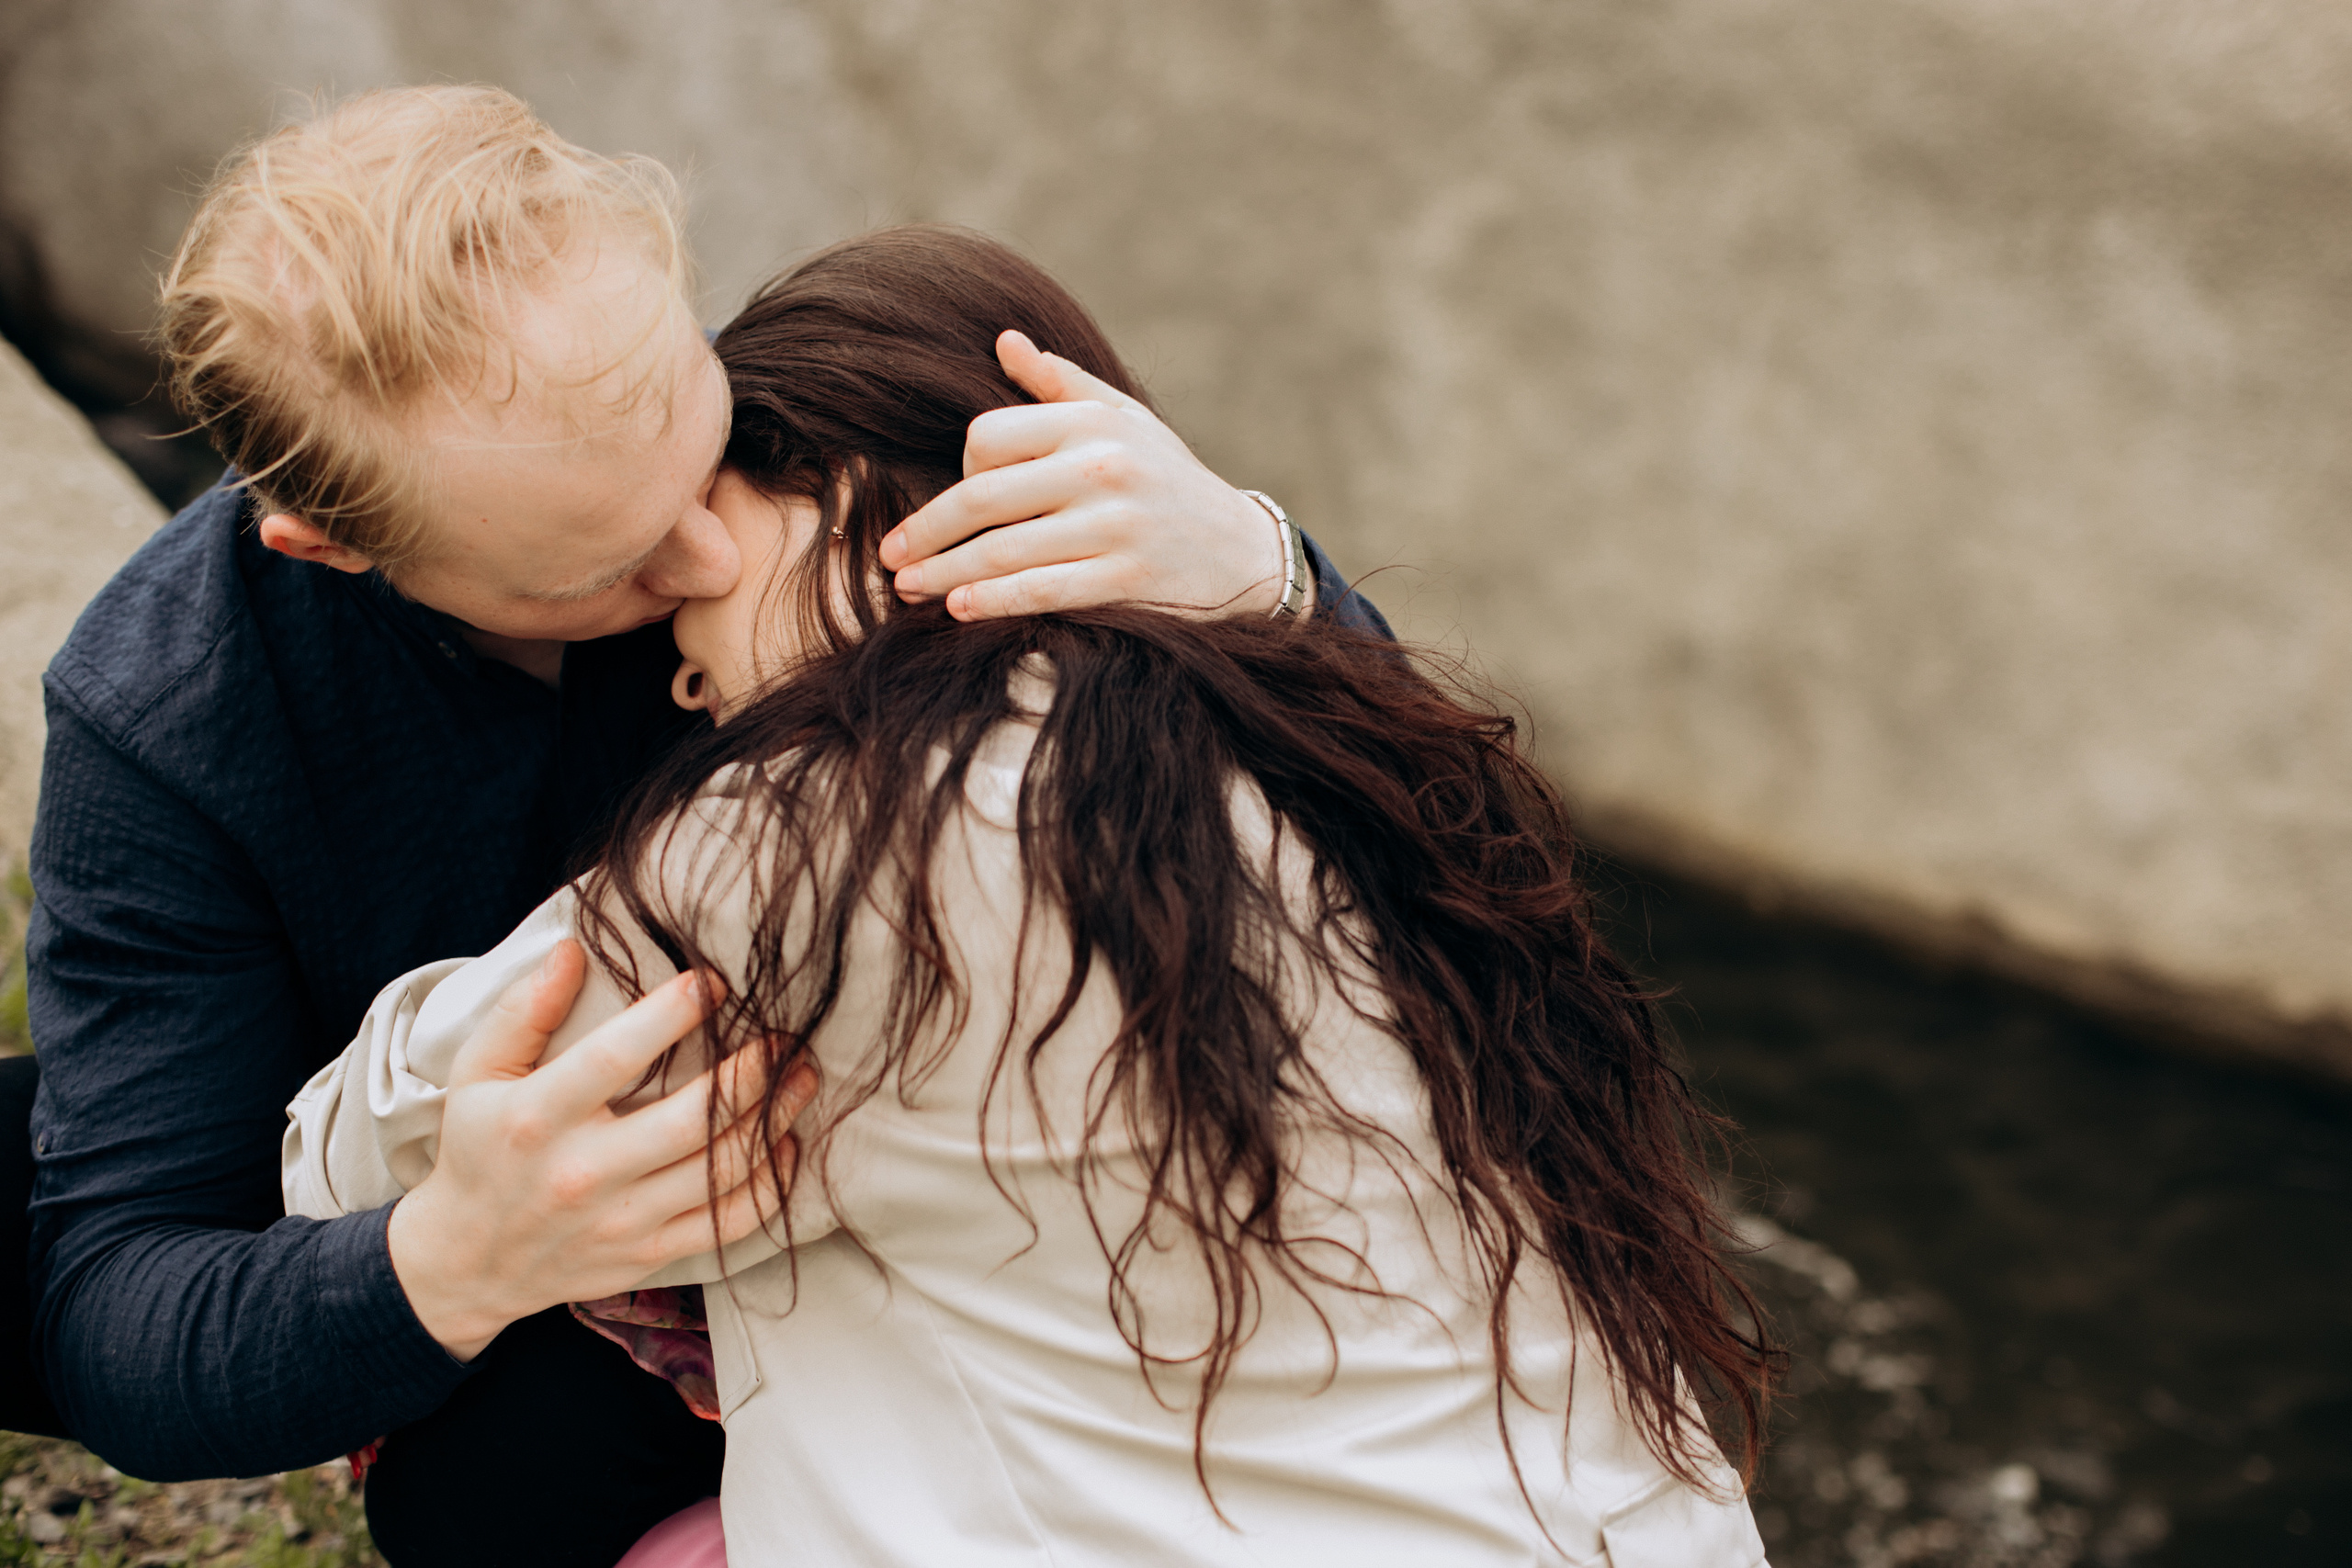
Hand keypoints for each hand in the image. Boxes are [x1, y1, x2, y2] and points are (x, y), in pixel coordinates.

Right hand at [385, 940, 816, 1361]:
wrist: (469, 1262)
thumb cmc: (479, 1150)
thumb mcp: (476, 1074)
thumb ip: (521, 1010)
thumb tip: (574, 950)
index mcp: (538, 1118)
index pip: (616, 1057)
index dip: (673, 1013)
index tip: (715, 981)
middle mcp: (583, 1173)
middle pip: (691, 1121)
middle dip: (751, 1072)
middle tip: (784, 1036)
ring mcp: (621, 1220)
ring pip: (722, 1171)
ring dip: (776, 1120)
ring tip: (803, 1077)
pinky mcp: (649, 1254)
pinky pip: (729, 1222)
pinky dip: (772, 1183)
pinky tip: (786, 1144)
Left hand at [877, 330, 1310, 619]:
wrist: (1242, 553)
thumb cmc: (1168, 482)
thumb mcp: (1126, 421)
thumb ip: (1061, 385)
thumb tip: (1005, 341)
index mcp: (1091, 424)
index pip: (989, 438)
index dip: (958, 471)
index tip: (949, 506)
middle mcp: (1101, 468)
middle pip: (984, 496)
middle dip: (927, 531)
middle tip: (889, 557)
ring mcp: (1114, 525)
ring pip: (1005, 550)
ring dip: (945, 573)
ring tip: (906, 590)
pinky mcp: (1126, 578)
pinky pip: (1043, 589)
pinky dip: (994, 601)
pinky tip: (959, 608)